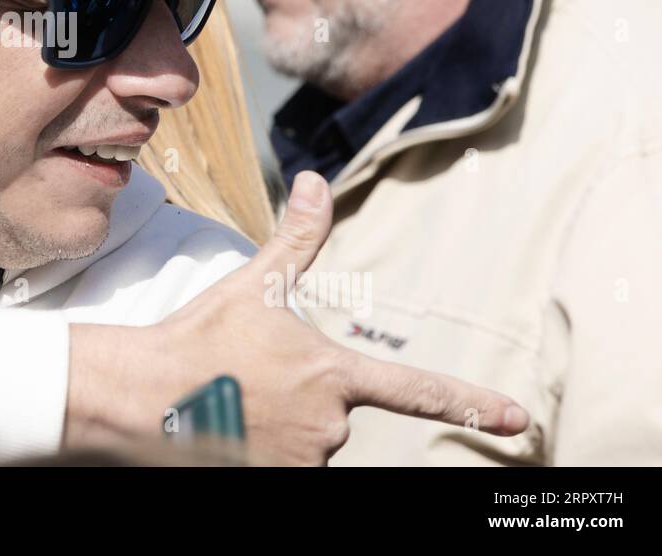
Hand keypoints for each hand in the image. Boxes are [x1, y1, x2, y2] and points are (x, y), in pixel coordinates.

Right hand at [65, 171, 528, 463]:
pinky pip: (285, 464)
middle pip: (335, 412)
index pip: (418, 391)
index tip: (518, 419)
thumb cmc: (200, 337)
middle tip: (249, 380)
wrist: (144, 395)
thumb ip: (296, 239)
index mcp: (333, 372)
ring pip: (309, 441)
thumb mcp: (252, 284)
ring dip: (280, 425)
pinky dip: (263, 449)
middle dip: (302, 397)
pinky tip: (230, 431)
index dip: (472, 404)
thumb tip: (316, 180)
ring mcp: (304, 458)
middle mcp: (330, 423)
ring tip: (233, 404)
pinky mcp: (277, 482)